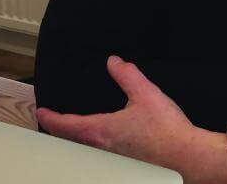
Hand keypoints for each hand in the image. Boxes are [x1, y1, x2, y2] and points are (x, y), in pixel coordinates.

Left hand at [36, 56, 195, 171]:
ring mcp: (112, 159)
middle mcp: (101, 148)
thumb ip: (127, 75)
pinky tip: (105, 140)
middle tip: (54, 121)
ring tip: (74, 129)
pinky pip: (99, 153)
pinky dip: (92, 145)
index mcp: (102, 130)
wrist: (184, 156)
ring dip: (76, 138)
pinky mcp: (125, 163)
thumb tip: (113, 62)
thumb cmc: (165, 129)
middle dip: (61, 130)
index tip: (42, 111)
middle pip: (71, 140)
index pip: (66, 124)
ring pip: (85, 149)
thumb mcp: (146, 93)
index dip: (51, 117)